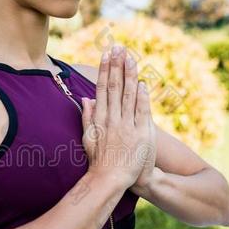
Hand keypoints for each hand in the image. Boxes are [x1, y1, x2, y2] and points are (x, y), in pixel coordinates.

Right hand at [80, 45, 156, 189]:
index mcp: (100, 119)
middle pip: (115, 87)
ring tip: (130, 57)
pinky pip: (141, 111)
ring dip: (129, 74)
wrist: (111, 180)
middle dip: (116, 65)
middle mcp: (112, 119)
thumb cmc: (99, 161)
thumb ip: (87, 117)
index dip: (105, 70)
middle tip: (118, 47)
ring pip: (128, 95)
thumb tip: (86, 98)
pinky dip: (142, 96)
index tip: (106, 55)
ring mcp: (126, 126)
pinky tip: (142, 82)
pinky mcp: (140, 134)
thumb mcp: (88, 138)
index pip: (102, 89)